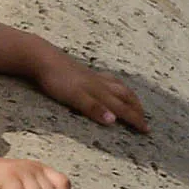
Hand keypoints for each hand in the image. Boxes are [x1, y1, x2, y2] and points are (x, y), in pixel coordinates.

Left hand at [30, 47, 149, 132]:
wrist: (42, 58)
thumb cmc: (56, 80)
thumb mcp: (74, 97)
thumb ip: (94, 109)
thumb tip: (114, 121)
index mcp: (99, 92)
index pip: (122, 108)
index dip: (135, 119)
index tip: (147, 130)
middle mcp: (100, 84)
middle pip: (125, 96)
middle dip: (137, 108)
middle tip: (145, 120)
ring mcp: (93, 77)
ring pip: (119, 86)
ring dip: (130, 96)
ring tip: (135, 102)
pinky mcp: (86, 73)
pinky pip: (109, 79)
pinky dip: (117, 84)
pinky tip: (112, 85)